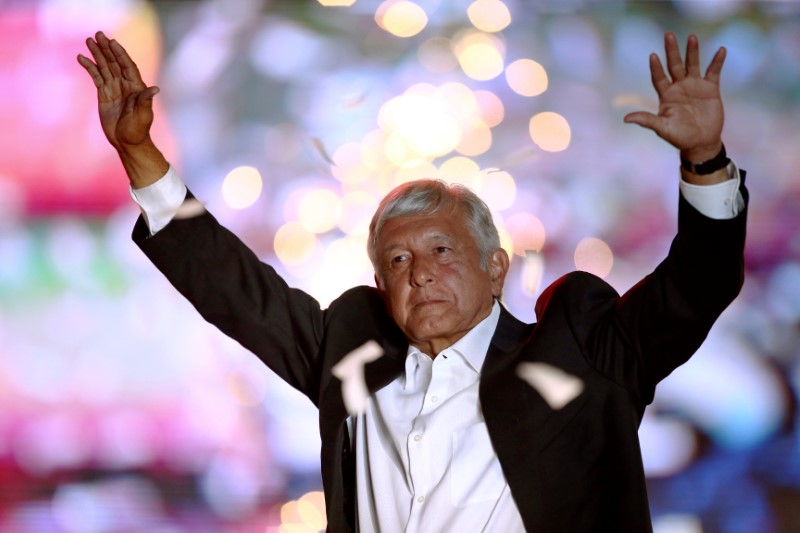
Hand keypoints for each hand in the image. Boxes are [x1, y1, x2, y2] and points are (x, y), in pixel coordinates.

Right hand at [77, 31, 158, 150]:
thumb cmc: (138, 130)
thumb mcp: (143, 115)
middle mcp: (125, 85)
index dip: (121, 54)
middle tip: (98, 34)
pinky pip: (96, 77)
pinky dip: (89, 67)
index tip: (112, 42)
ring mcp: (114, 89)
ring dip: (97, 54)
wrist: (127, 142)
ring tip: (88, 40)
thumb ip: (145, 101)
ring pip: (104, 67)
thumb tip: (156, 88)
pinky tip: (81, 58)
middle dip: (106, 49)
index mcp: (136, 88)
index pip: (127, 66)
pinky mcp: (104, 94)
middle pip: (114, 63)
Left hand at [624, 33, 725, 162]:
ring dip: (692, 51)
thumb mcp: (662, 128)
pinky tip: (721, 50)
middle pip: (674, 65)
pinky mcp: (710, 89)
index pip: (658, 77)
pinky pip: (714, 72)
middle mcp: (679, 87)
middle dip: (671, 51)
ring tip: (691, 37)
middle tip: (668, 35)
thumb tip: (625, 119)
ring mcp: (694, 86)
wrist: (700, 143)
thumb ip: (646, 120)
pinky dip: (717, 61)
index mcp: (666, 95)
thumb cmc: (679, 137)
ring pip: (692, 64)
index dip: (656, 67)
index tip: (653, 55)